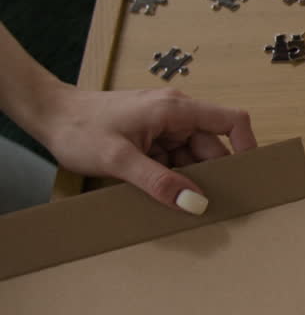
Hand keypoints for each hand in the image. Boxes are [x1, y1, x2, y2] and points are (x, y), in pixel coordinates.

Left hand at [38, 86, 255, 214]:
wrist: (48, 115)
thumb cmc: (78, 127)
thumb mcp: (118, 159)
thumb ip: (159, 182)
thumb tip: (196, 202)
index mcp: (175, 109)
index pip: (232, 121)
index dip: (247, 146)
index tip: (247, 175)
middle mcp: (176, 115)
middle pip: (213, 147)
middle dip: (211, 176)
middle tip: (207, 205)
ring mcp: (165, 127)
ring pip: (194, 158)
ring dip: (188, 180)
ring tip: (173, 200)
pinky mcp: (154, 138)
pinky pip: (176, 161)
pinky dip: (172, 178)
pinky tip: (159, 192)